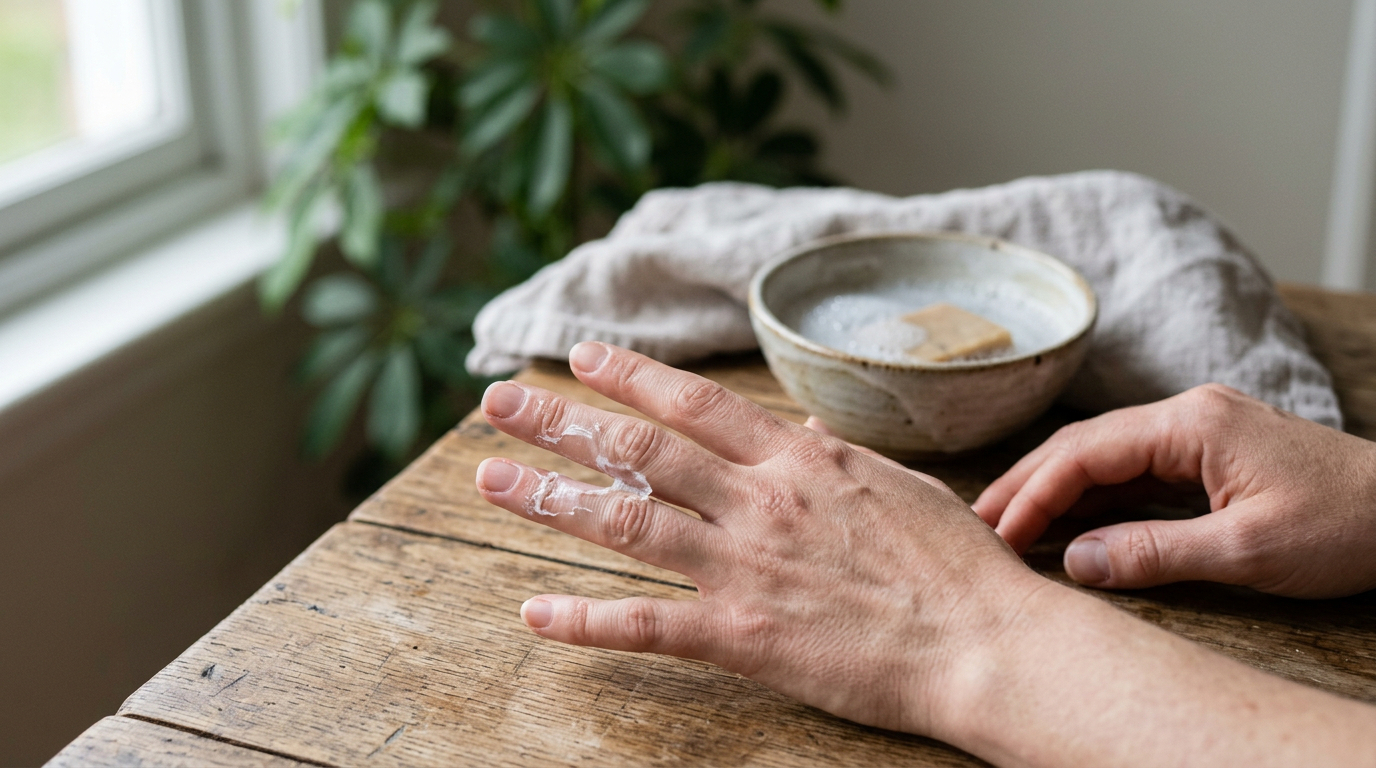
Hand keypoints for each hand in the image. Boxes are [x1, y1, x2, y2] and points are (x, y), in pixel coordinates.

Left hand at [475, 343, 1042, 737]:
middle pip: (640, 448)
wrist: (988, 643)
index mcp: (799, 459)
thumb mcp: (896, 485)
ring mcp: (745, 566)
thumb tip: (798, 428)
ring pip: (626, 519)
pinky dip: (584, 621)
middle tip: (500, 401)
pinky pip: (647, 624)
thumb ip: (833, 456)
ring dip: (550, 497)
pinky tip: (535, 614)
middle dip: (561, 420)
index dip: (629, 375)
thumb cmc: (954, 565)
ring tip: (491, 479)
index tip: (580, 357)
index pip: (694, 402)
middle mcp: (760, 500)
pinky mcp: (743, 635)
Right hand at [973, 383, 1375, 597]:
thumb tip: (1075, 562)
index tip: (997, 534)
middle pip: (1082, 444)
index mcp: (1190, 423)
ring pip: (1104, 456)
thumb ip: (1153, 553)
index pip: (1084, 452)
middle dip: (1028, 483)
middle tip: (978, 523)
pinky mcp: (1211, 455)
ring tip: (1009, 526)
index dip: (1033, 494)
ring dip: (1056, 490)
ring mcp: (1199, 432)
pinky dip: (1095, 498)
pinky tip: (1071, 524)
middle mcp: (1187, 415)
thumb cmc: (1348, 525)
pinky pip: (1135, 472)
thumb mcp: (1247, 552)